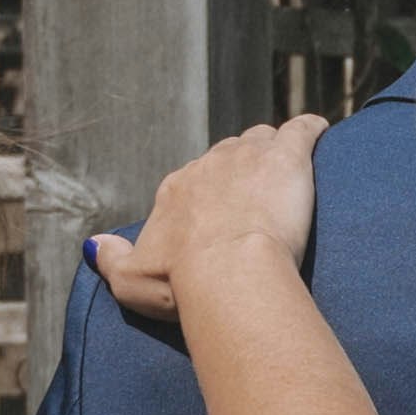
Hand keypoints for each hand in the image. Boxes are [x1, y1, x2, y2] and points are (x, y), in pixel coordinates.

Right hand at [90, 117, 327, 327]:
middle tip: (258, 201)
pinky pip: (302, 130)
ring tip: (288, 174)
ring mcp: (248, 157)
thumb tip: (93, 245)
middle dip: (240, 173)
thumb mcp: (131, 282)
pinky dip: (312, 130)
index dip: (209, 200)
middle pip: (227, 157)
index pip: (192, 183)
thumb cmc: (182, 284)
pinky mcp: (286, 158)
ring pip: (261, 140)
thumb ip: (111, 261)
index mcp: (175, 192)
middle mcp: (208, 166)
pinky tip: (321, 134)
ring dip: (272, 152)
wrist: (226, 273)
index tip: (223, 221)